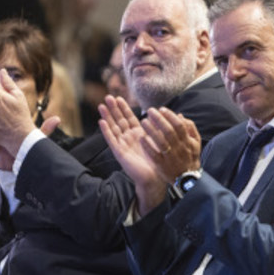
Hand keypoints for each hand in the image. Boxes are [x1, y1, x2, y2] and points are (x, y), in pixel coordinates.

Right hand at [98, 95, 164, 215]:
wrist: (154, 178)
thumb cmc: (158, 162)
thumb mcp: (160, 140)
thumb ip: (160, 127)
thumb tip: (172, 114)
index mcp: (138, 135)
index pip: (129, 118)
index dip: (123, 108)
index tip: (118, 97)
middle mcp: (129, 138)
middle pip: (119, 120)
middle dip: (114, 109)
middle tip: (108, 96)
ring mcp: (123, 145)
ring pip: (113, 128)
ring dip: (107, 117)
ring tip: (101, 105)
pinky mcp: (119, 153)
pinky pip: (111, 140)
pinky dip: (106, 131)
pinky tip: (101, 122)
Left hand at [140, 107, 200, 183]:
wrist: (188, 179)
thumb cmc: (190, 157)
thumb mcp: (195, 143)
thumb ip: (190, 128)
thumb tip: (180, 115)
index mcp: (187, 141)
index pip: (179, 125)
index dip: (170, 116)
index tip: (161, 109)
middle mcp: (179, 148)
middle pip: (169, 131)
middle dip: (159, 119)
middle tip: (150, 111)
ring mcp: (170, 157)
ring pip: (161, 142)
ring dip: (151, 131)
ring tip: (143, 121)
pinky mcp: (162, 166)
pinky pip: (154, 155)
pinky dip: (148, 146)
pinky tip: (141, 138)